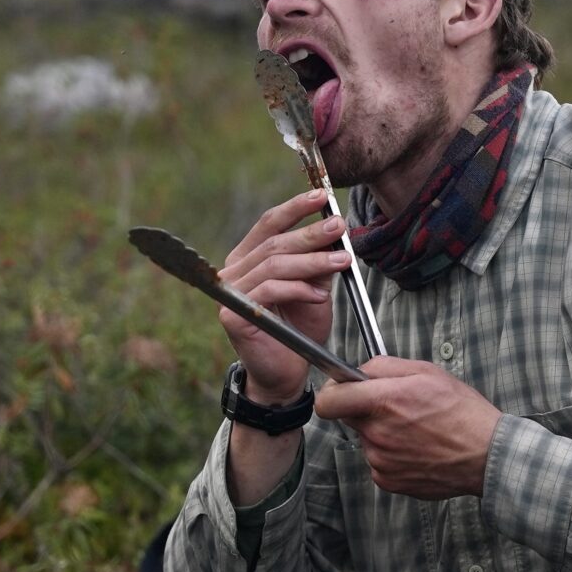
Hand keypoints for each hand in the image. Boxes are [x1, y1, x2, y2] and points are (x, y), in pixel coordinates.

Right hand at [220, 190, 349, 403]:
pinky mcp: (232, 315)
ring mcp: (229, 293)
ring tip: (341, 260)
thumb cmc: (298, 330)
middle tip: (339, 227)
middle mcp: (233, 272)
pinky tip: (320, 294)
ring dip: (312, 261)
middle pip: (274, 243)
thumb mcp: (314, 289)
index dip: (294, 208)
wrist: (286, 374)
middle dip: (311, 233)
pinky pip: (270, 291)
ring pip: (274, 265)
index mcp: (248, 259)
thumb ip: (318, 263)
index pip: (269, 224)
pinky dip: (299, 289)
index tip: (321, 197)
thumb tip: (335, 232)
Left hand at [314, 357, 502, 498]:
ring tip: (416, 431)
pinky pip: (378, 462)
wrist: (487, 456)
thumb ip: (385, 366)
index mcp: (385, 402)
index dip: (333, 393)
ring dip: (382, 433)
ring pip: (367, 440)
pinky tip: (417, 449)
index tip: (342, 391)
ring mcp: (381, 460)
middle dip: (365, 410)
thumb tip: (360, 371)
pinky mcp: (388, 480)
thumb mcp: (427, 372)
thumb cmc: (463, 413)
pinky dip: (392, 455)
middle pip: (349, 418)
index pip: (329, 401)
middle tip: (396, 408)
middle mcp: (378, 433)